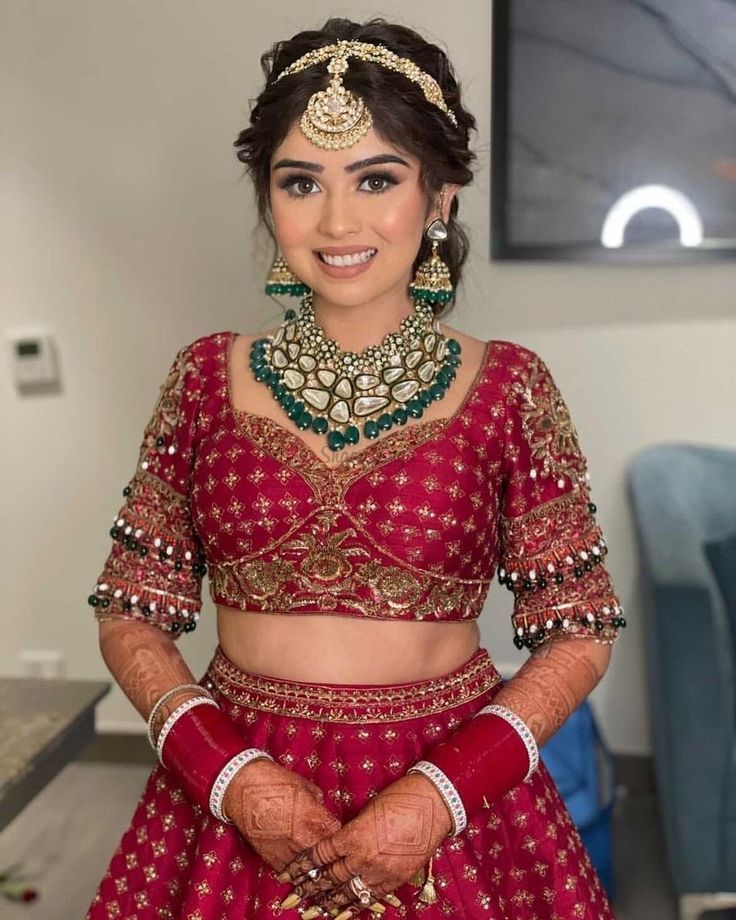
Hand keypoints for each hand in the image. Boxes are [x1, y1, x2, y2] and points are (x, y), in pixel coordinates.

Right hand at [222, 758, 340, 874]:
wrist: (242, 788)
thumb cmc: (274, 782)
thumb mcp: (304, 786)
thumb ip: (318, 802)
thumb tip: (321, 809)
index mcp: (316, 819)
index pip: (340, 837)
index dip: (342, 837)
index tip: (341, 837)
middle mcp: (305, 839)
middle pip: (327, 858)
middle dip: (331, 856)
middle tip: (332, 855)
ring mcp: (288, 852)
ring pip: (309, 871)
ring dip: (314, 868)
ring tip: (317, 869)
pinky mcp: (272, 859)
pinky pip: (290, 872)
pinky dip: (295, 870)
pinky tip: (298, 868)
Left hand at [277, 772, 452, 917]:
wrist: (433, 804)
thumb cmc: (399, 798)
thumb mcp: (368, 810)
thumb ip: (352, 830)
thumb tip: (342, 842)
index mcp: (352, 835)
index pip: (320, 854)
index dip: (302, 866)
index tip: (288, 873)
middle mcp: (362, 857)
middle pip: (330, 877)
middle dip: (309, 888)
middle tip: (292, 898)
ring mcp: (379, 871)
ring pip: (347, 892)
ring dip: (328, 902)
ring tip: (310, 911)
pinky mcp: (395, 879)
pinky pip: (369, 897)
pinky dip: (354, 905)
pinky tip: (342, 912)